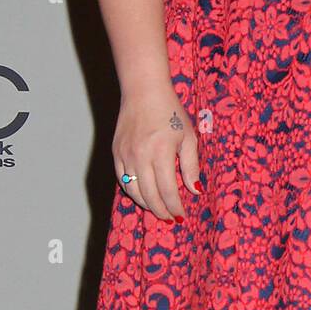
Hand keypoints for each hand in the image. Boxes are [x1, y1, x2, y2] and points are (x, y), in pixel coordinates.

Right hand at [112, 88, 200, 222]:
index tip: (180, 215)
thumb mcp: (188, 136)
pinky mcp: (116, 152)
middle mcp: (140, 156)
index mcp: (161, 152)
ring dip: (146, 204)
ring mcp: (125, 155)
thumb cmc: (170, 111)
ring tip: (157, 209)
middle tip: (170, 218)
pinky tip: (142, 194)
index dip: (174, 206)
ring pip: (133, 190)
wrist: (143, 91)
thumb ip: (191, 166)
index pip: (167, 190)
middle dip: (160, 210)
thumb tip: (195, 190)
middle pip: (149, 195)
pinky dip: (132, 191)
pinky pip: (122, 179)